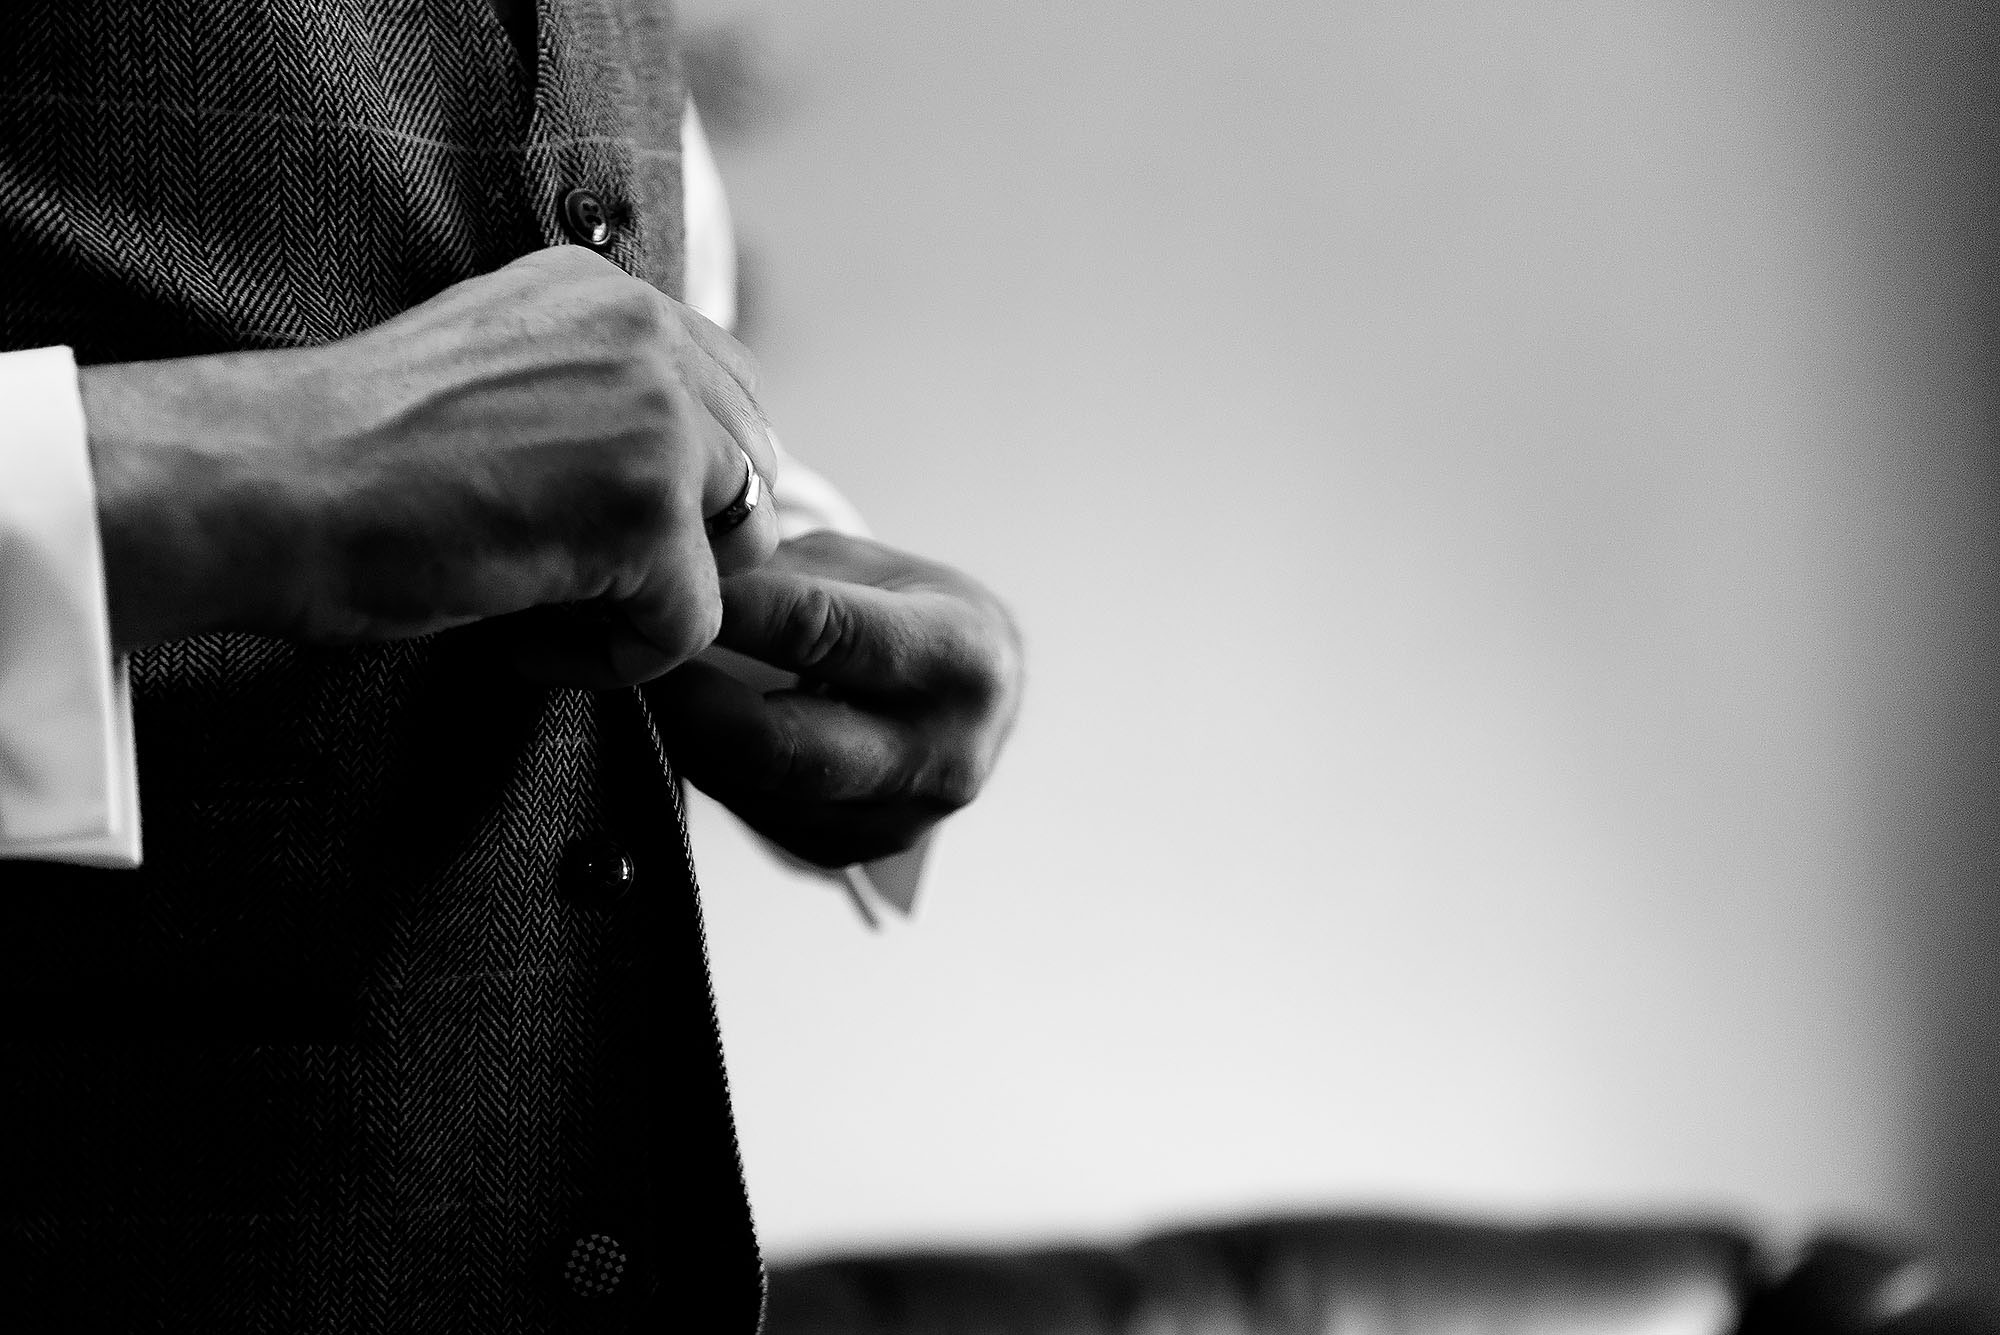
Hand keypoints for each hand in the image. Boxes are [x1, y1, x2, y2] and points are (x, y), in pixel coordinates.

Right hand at [80, 245, 778, 682]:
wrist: (259, 483)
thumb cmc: (341, 454)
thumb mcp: (490, 380)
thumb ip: (588, 399)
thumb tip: (674, 481)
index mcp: (607, 293)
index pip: (728, 401)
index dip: (680, 492)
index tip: (585, 530)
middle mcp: (647, 333)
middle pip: (752, 476)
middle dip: (680, 548)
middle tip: (565, 578)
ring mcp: (659, 418)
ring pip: (734, 552)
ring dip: (647, 603)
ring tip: (538, 608)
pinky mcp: (649, 511)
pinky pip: (686, 628)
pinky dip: (609, 661)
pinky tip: (517, 636)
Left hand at [647, 531, 1023, 866]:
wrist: (974, 700)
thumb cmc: (915, 615)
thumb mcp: (873, 568)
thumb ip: (787, 573)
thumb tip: (684, 571)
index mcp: (960, 660)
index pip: (825, 632)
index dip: (735, 611)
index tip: (670, 585)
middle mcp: (941, 754)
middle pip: (781, 745)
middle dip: (690, 699)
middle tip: (634, 653)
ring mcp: (897, 820)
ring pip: (754, 788)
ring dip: (686, 735)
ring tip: (644, 682)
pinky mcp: (849, 852)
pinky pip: (753, 815)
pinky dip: (708, 766)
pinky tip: (686, 725)